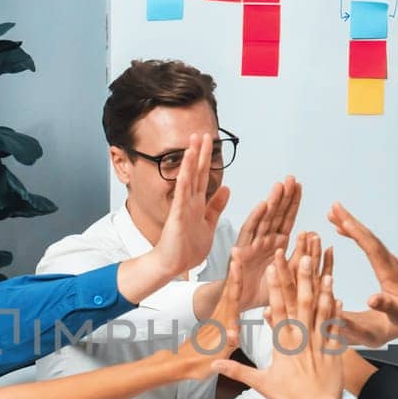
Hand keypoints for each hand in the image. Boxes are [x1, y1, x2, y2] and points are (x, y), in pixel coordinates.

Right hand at [150, 132, 231, 277]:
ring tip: (194, 141)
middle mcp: (190, 202)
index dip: (207, 159)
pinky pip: (182, 196)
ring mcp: (183, 208)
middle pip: (196, 172)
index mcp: (198, 204)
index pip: (204, 176)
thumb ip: (216, 207)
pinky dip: (185, 181)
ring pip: (188, 179)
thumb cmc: (186, 249)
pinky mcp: (178, 217)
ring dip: (191, 160)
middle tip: (202, 132)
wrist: (171, 265)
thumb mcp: (208, 224)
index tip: (210, 142)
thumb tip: (226, 189)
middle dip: (200, 152)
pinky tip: (187, 168)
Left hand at [171, 248, 242, 379]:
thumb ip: (226, 344)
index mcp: (223, 321)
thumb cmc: (198, 363)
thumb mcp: (216, 356)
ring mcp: (219, 316)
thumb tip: (234, 334)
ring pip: (230, 290)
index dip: (236, 278)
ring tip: (238, 256)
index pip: (232, 295)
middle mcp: (221, 315)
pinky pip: (229, 299)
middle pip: (231, 287)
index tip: (237, 261)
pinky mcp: (218, 320)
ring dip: (235, 273)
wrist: (180, 365)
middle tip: (239, 248)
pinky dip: (234, 285)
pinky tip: (237, 277)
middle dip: (235, 268)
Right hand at [213, 248, 349, 398]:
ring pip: (320, 309)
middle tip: (301, 255)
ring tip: (323, 268)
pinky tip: (337, 295)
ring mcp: (319, 341)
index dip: (276, 284)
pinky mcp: (333, 348)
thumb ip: (237, 371)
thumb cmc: (290, 397)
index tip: (274, 266)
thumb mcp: (261, 383)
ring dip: (322, 287)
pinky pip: (335, 326)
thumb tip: (215, 365)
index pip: (277, 307)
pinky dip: (336, 310)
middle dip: (300, 276)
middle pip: (299, 301)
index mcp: (283, 342)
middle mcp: (301, 337)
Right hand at [234, 176, 300, 308]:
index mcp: (276, 245)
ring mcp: (252, 244)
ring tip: (280, 185)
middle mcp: (264, 241)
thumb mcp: (289, 274)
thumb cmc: (262, 291)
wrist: (239, 304)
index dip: (293, 203)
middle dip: (284, 196)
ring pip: (264, 220)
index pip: (287, 220)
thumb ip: (302, 255)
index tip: (300, 186)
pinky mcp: (242, 252)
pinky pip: (249, 234)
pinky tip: (263, 205)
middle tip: (292, 178)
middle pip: (276, 215)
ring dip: (272, 202)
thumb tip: (316, 235)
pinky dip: (255, 219)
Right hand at [328, 202, 397, 335]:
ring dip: (349, 223)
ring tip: (332, 213)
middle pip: (367, 236)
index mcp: (387, 270)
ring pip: (365, 236)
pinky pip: (365, 242)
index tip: (342, 219)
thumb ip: (385, 305)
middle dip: (350, 221)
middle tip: (333, 206)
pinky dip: (353, 233)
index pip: (370, 247)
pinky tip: (342, 230)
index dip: (355, 232)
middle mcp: (386, 259)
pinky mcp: (383, 260)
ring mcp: (385, 258)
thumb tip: (371, 300)